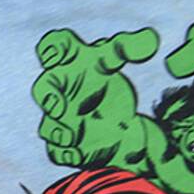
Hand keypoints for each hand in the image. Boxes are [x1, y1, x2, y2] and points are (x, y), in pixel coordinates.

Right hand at [32, 26, 156, 167]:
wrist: (113, 124)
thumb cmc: (104, 83)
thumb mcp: (116, 60)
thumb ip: (131, 47)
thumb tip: (150, 38)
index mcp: (70, 63)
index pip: (55, 47)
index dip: (51, 49)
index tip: (55, 56)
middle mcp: (60, 91)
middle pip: (43, 91)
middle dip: (48, 98)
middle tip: (58, 108)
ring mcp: (60, 119)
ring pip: (48, 126)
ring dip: (57, 132)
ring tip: (70, 137)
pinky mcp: (65, 143)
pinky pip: (57, 151)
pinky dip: (65, 154)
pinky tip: (78, 154)